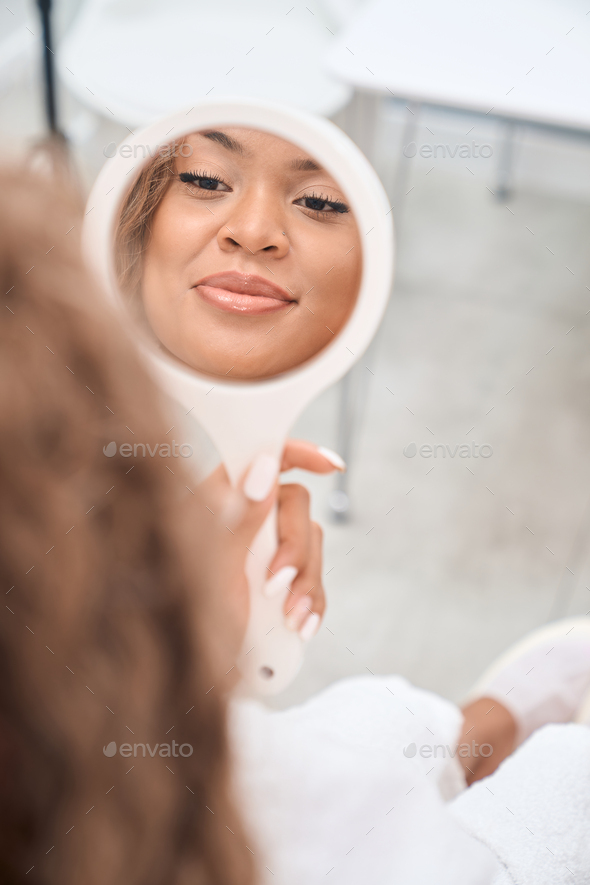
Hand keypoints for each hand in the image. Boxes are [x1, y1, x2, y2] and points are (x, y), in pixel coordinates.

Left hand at [197, 440, 343, 644]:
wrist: (192, 671)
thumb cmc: (186, 618)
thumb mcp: (213, 565)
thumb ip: (241, 516)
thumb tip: (265, 468)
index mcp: (219, 499)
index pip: (261, 458)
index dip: (298, 453)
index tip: (329, 465)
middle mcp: (245, 517)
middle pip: (297, 504)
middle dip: (296, 547)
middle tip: (275, 583)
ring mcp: (264, 548)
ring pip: (312, 542)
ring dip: (306, 582)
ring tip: (287, 617)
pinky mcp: (281, 580)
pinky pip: (314, 577)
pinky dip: (313, 602)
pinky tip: (300, 626)